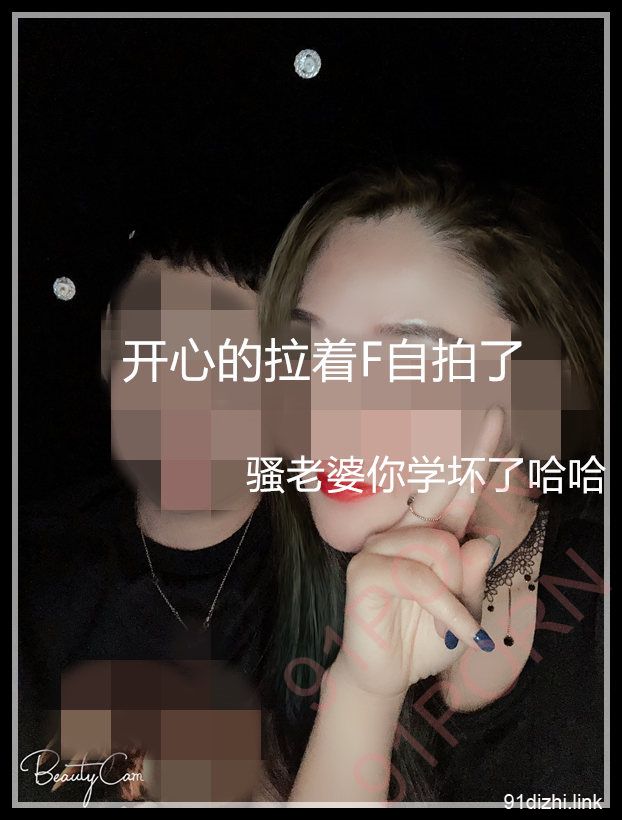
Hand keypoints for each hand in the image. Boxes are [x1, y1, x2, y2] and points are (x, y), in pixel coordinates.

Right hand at [330, 406, 503, 699]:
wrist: (388, 676)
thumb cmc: (424, 638)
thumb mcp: (465, 611)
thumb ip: (472, 576)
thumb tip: (481, 539)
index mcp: (432, 536)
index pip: (458, 491)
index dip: (477, 456)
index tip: (496, 418)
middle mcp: (406, 531)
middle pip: (442, 484)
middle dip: (472, 450)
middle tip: (496, 409)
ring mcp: (382, 544)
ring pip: (442, 543)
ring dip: (456, 591)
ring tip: (449, 620)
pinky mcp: (366, 567)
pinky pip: (421, 575)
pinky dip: (444, 607)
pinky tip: (451, 629)